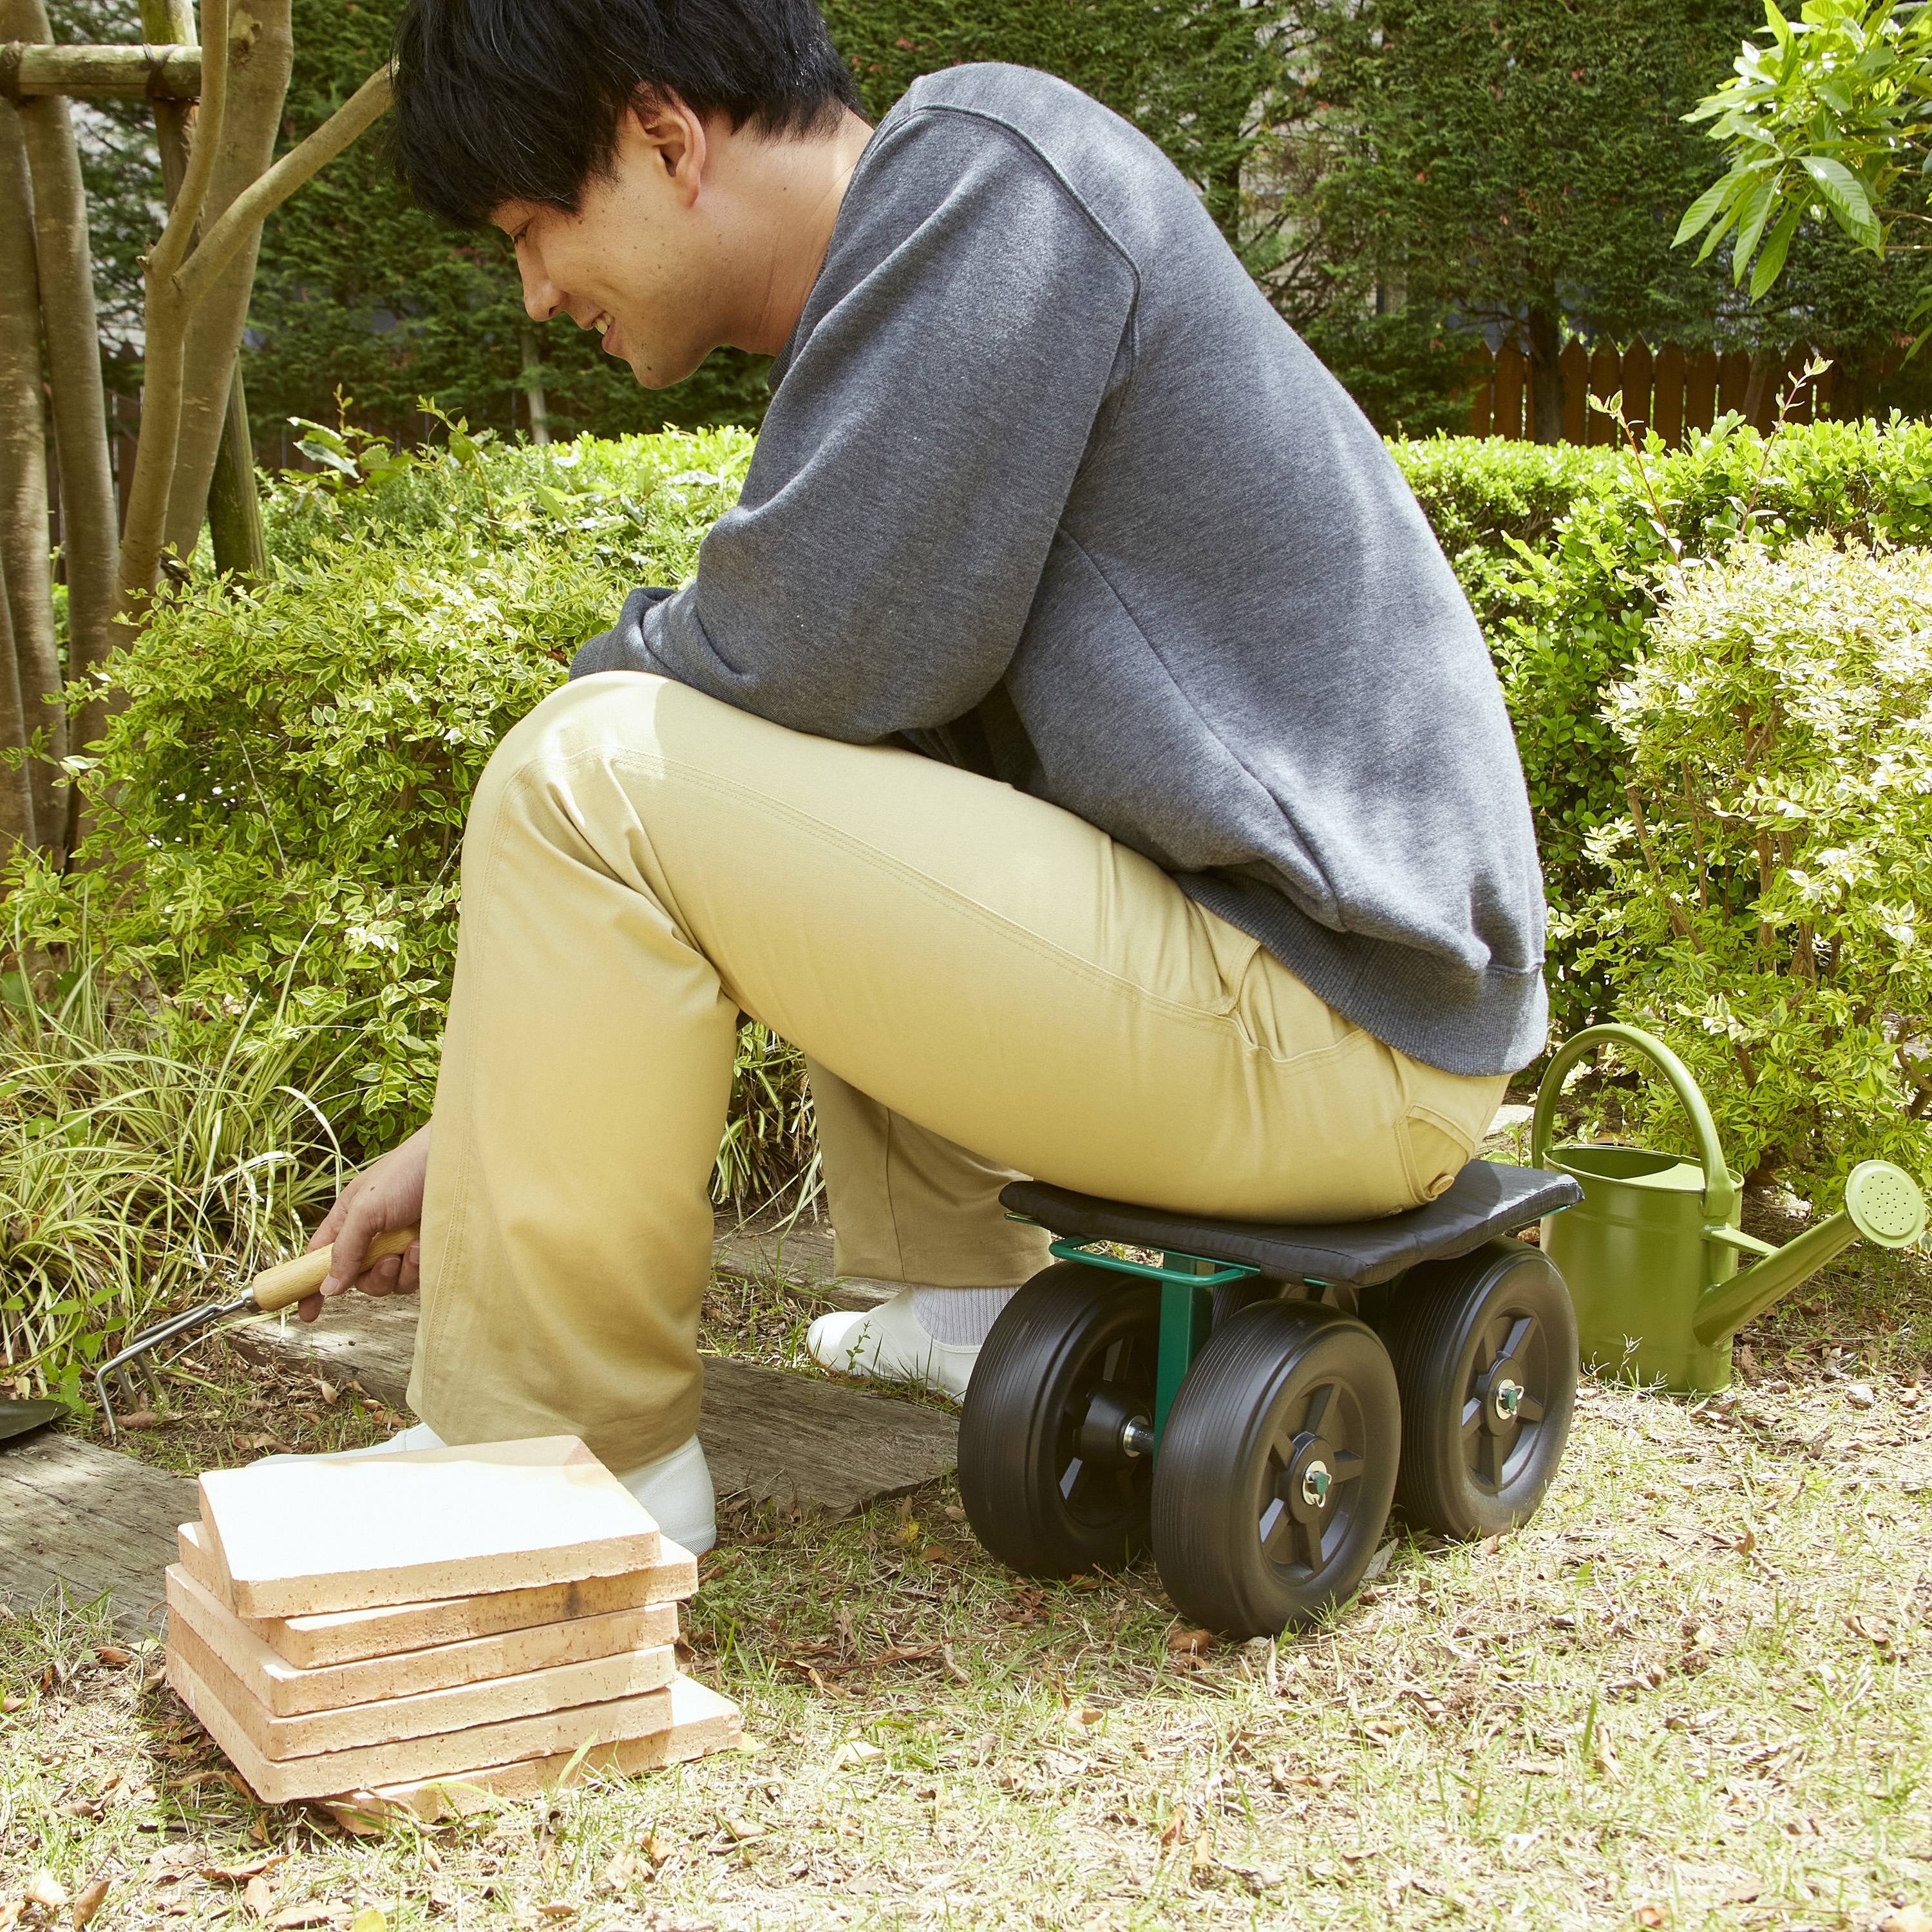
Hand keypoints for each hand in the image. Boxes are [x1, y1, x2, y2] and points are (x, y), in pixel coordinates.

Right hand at [298, 1125, 429, 1323]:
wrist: (460, 1158)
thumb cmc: (409, 1171)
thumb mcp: (367, 1208)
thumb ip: (345, 1249)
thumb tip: (327, 1288)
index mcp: (349, 1220)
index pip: (321, 1259)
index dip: (312, 1286)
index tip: (307, 1313)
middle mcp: (374, 1235)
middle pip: (359, 1279)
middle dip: (372, 1278)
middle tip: (387, 1259)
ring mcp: (402, 1244)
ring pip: (389, 1283)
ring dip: (399, 1272)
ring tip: (412, 1247)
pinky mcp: (428, 1251)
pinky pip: (415, 1278)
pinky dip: (418, 1268)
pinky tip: (426, 1245)